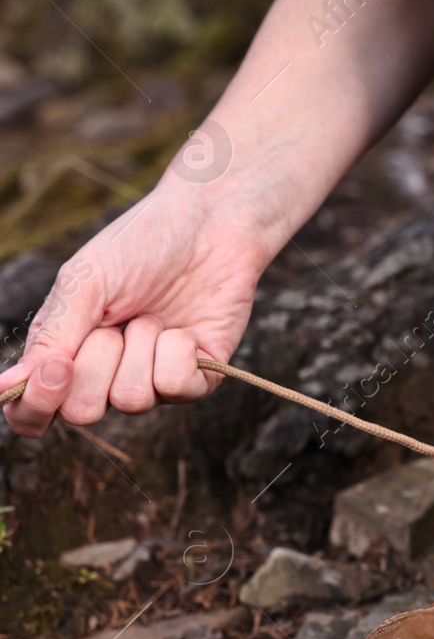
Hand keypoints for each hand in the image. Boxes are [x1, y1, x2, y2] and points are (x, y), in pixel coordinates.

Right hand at [0, 186, 270, 436]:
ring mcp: (153, 381)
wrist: (209, 226)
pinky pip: (175, 387)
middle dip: (96, 365)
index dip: (36, 406)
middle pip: (82, 413)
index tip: (56, 369)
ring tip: (151, 316)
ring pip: (131, 400)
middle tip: (113, 324)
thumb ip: (53, 335)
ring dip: (140, 348)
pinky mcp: (199, 378)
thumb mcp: (84, 283)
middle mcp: (107, 377)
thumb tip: (12, 385)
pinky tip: (182, 328)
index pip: (33, 413)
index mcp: (65, 354)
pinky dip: (176, 350)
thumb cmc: (140, 247)